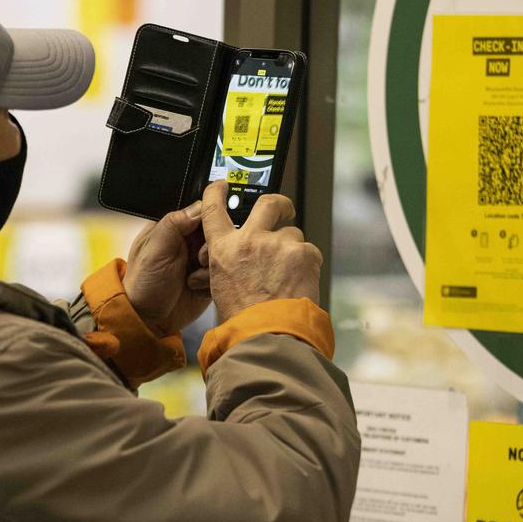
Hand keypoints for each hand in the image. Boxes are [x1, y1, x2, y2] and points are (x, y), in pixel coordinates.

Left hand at [123, 203, 211, 336]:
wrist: (148, 320)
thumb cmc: (143, 283)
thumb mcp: (154, 250)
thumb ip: (174, 224)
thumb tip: (199, 206)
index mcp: (175, 228)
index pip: (202, 212)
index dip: (211, 220)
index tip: (209, 232)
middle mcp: (190, 241)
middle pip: (218, 233)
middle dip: (213, 248)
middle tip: (199, 259)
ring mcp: (201, 261)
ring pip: (224, 254)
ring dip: (212, 267)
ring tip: (192, 278)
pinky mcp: (210, 279)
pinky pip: (225, 274)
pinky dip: (214, 281)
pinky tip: (197, 287)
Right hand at [201, 181, 321, 320]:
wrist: (268, 335)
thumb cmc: (245, 320)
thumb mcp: (222, 288)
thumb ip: (231, 266)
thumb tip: (239, 263)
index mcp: (225, 249)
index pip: (214, 210)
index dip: (216, 193)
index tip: (222, 186)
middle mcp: (251, 240)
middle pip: (268, 203)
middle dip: (279, 204)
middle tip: (284, 211)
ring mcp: (279, 244)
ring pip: (293, 235)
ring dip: (293, 250)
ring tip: (289, 277)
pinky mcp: (304, 252)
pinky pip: (309, 251)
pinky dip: (306, 265)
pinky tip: (299, 284)